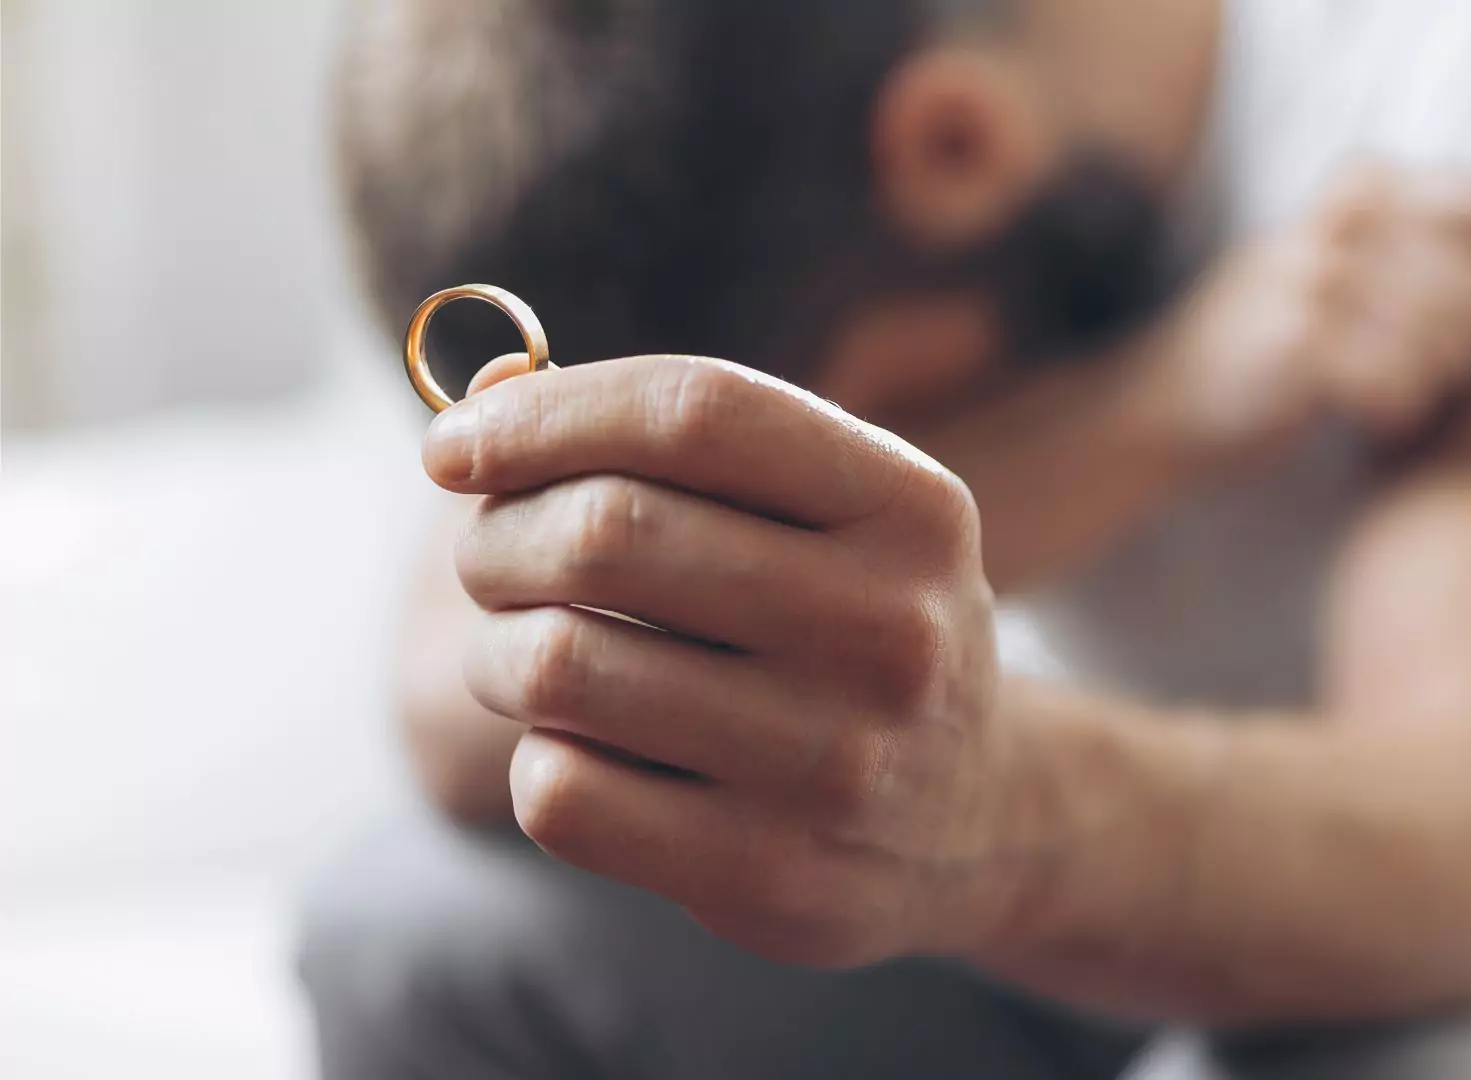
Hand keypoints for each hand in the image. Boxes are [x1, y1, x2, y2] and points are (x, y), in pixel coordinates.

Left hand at [424, 354, 1004, 966]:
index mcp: (912, 509)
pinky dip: (538, 758)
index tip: (454, 447)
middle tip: (485, 559)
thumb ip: (673, 449)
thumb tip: (481, 401)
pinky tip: (585, 751)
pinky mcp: (770, 874)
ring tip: (518, 655)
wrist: (975, 822)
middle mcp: (890, 629)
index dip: (545, 413)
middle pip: (608, 531)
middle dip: (498, 536)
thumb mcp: (824, 516)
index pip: (695, 411)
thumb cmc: (854, 631)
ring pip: (560, 663)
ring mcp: (834, 761)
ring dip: (495, 650)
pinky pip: (563, 793)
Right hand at [1155, 161, 1470, 447]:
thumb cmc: (1275, 335)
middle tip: (1454, 365)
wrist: (1166, 400)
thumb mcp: (1336, 256)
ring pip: (1435, 332)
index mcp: (1354, 185)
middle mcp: (1335, 221)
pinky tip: (1382, 417)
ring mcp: (1311, 278)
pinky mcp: (1295, 343)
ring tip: (1416, 391)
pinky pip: (1392, 377)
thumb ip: (1416, 223)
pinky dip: (1399, 407)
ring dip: (1438, 377)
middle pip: (1469, 276)